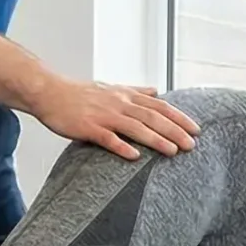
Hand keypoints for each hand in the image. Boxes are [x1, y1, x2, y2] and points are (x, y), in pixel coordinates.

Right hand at [34, 79, 199, 160]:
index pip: (159, 105)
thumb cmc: (79, 93)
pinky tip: (135, 157)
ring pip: (135, 127)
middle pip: (152, 117)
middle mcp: (118, 103)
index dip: (179, 117)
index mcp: (126, 95)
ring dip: (155, 139)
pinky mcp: (87, 127)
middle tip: (192, 145)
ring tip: (173, 152)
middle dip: (174, 131)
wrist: (49, 92)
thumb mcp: (111, 88)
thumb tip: (156, 90)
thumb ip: (135, 91)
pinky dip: (122, 147)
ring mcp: (103, 115)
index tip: (196, 129)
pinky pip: (107, 138)